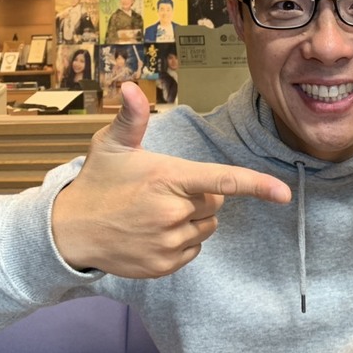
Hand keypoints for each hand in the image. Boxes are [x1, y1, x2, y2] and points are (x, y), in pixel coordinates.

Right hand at [52, 81, 290, 276]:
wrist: (68, 232)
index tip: (284, 194)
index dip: (256, 186)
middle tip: (164, 191)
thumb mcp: (111, 145)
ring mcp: (168, 243)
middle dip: (200, 196)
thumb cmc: (97, 182)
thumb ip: (131, 117)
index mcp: (168, 179)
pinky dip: (181, 241)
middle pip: (215, 203)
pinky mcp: (164, 266)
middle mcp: (173, 213)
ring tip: (156, 212)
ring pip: (206, 228)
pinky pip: (193, 250)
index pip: (222, 181)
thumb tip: (130, 86)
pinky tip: (153, 232)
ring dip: (192, 219)